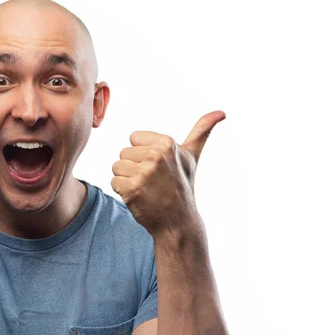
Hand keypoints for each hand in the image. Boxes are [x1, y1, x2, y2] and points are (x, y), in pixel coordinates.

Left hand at [111, 111, 224, 236]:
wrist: (178, 222)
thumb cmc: (182, 186)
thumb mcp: (192, 156)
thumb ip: (202, 131)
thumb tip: (221, 112)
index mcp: (167, 143)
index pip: (133, 138)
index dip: (142, 153)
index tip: (157, 167)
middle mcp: (156, 155)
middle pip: (123, 153)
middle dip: (134, 167)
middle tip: (152, 181)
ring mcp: (144, 173)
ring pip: (117, 167)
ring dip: (127, 179)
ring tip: (146, 189)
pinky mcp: (132, 189)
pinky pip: (114, 182)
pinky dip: (122, 191)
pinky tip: (139, 197)